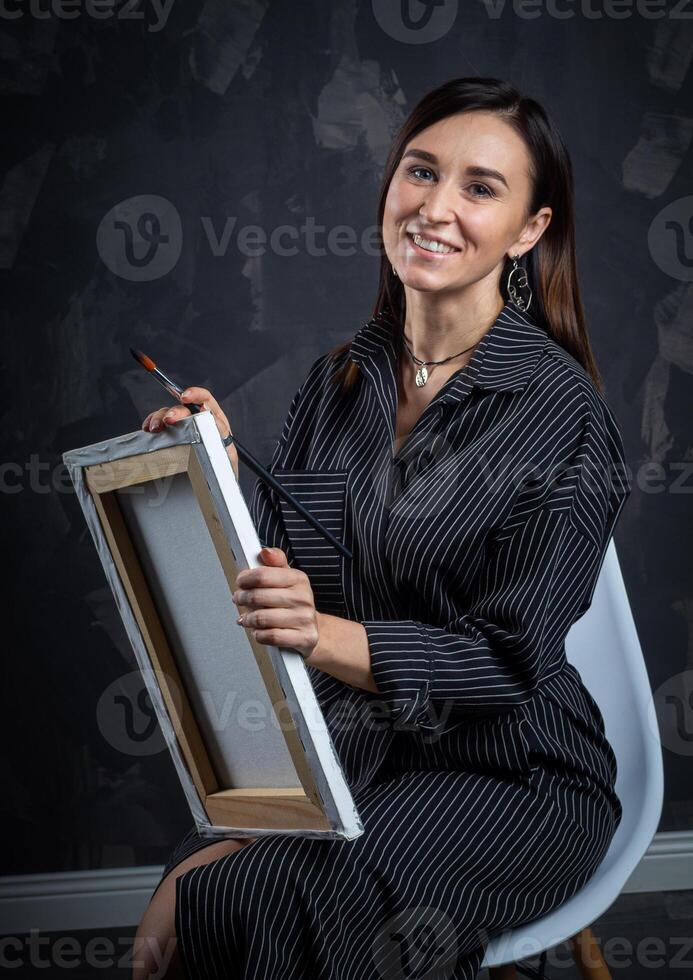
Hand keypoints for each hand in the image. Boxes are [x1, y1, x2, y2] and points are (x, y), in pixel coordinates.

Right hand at [141, 386, 237, 474]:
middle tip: (168, 419)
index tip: (185, 397)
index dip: (195, 394)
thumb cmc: (223, 472)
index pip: (205, 399)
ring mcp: (182, 429)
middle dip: (174, 411)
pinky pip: (158, 425)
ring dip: (159, 417)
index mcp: (214, 422)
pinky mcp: (170, 438)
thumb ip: (223, 436)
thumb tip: (214, 420)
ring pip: (167, 414)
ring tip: (154, 428)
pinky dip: (151, 423)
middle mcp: (197, 422)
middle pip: (183, 407)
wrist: (214, 490)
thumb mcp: (228, 454)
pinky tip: (148, 429)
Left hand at [232, 547, 318, 662]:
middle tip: (239, 599)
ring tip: (247, 618)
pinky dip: (259, 635)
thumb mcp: (287, 579)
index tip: (240, 582)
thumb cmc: (293, 604)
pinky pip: (271, 636)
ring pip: (262, 618)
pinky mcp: (303, 638)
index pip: (262, 576)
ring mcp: (304, 618)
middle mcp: (303, 597)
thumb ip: (275, 563)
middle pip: (258, 596)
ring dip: (248, 619)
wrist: (312, 631)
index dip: (245, 579)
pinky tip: (259, 631)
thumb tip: (265, 552)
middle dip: (242, 599)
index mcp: (299, 579)